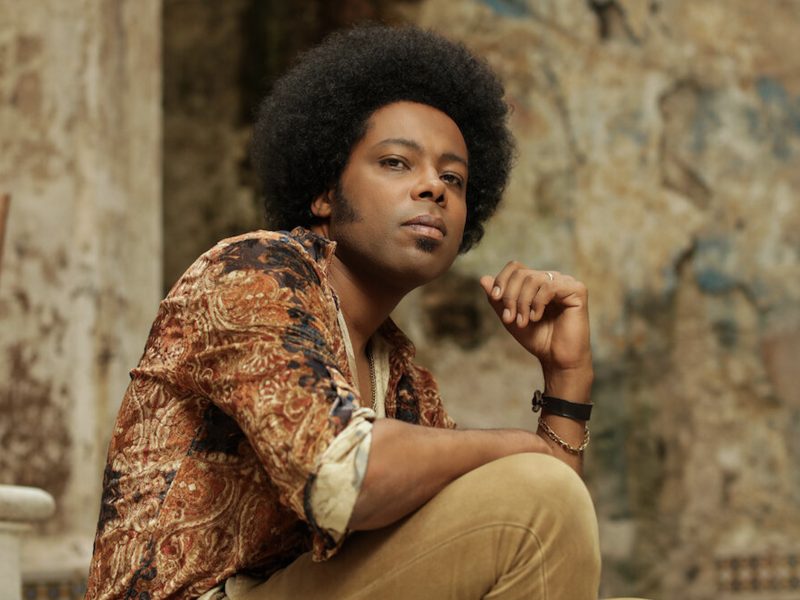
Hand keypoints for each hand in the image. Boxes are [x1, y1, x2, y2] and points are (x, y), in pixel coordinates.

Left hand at [480, 262, 591, 389]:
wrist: (556, 358)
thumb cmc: (536, 338)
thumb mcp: (510, 317)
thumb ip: (498, 299)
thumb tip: (484, 278)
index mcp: (537, 282)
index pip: (516, 267)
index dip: (502, 280)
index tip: (495, 298)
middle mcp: (552, 278)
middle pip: (522, 273)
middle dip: (510, 296)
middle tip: (510, 318)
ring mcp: (565, 283)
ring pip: (533, 279)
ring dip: (522, 302)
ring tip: (523, 322)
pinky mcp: (577, 290)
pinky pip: (549, 286)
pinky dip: (537, 303)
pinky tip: (536, 317)